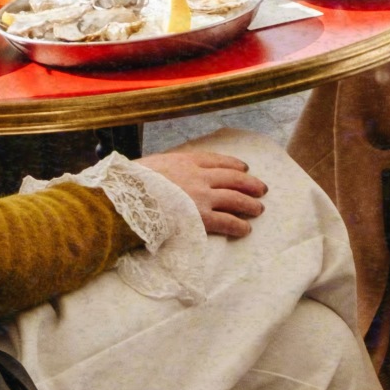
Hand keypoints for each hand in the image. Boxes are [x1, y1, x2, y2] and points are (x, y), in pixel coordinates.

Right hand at [142, 142, 268, 239]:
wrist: (127, 198)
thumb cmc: (133, 183)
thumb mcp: (152, 165)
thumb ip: (167, 168)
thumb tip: (167, 172)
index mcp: (186, 160)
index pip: (217, 160)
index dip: (234, 164)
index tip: (244, 167)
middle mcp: (199, 176)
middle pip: (233, 178)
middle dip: (250, 183)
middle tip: (262, 189)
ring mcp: (202, 197)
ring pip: (235, 199)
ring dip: (249, 204)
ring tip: (259, 209)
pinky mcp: (201, 218)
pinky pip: (226, 222)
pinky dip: (238, 225)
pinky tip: (246, 229)